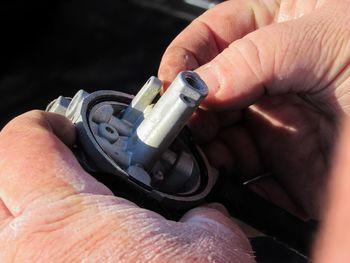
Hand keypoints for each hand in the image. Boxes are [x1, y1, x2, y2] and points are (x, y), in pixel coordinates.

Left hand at [0, 111, 253, 261]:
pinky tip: (71, 250)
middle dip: (22, 161)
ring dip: (22, 206)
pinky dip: (33, 241)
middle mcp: (21, 255)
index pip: (23, 142)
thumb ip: (204, 216)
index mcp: (64, 222)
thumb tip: (204, 214)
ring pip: (1, 223)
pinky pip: (17, 251)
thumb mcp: (212, 252)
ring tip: (66, 209)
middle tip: (59, 163)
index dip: (44, 124)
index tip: (60, 127)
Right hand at [159, 0, 349, 218]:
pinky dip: (233, 186)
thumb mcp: (328, 38)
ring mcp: (273, 121)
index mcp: (271, 29)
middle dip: (189, 115)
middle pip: (207, 95)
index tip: (170, 88)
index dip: (183, 60)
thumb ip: (256, 57)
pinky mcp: (284, 162)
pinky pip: (246, 176)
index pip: (209, 38)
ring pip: (218, 138)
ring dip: (206, 153)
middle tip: (183, 132)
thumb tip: (201, 84)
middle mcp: (265, 77)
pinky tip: (232, 185)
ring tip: (207, 162)